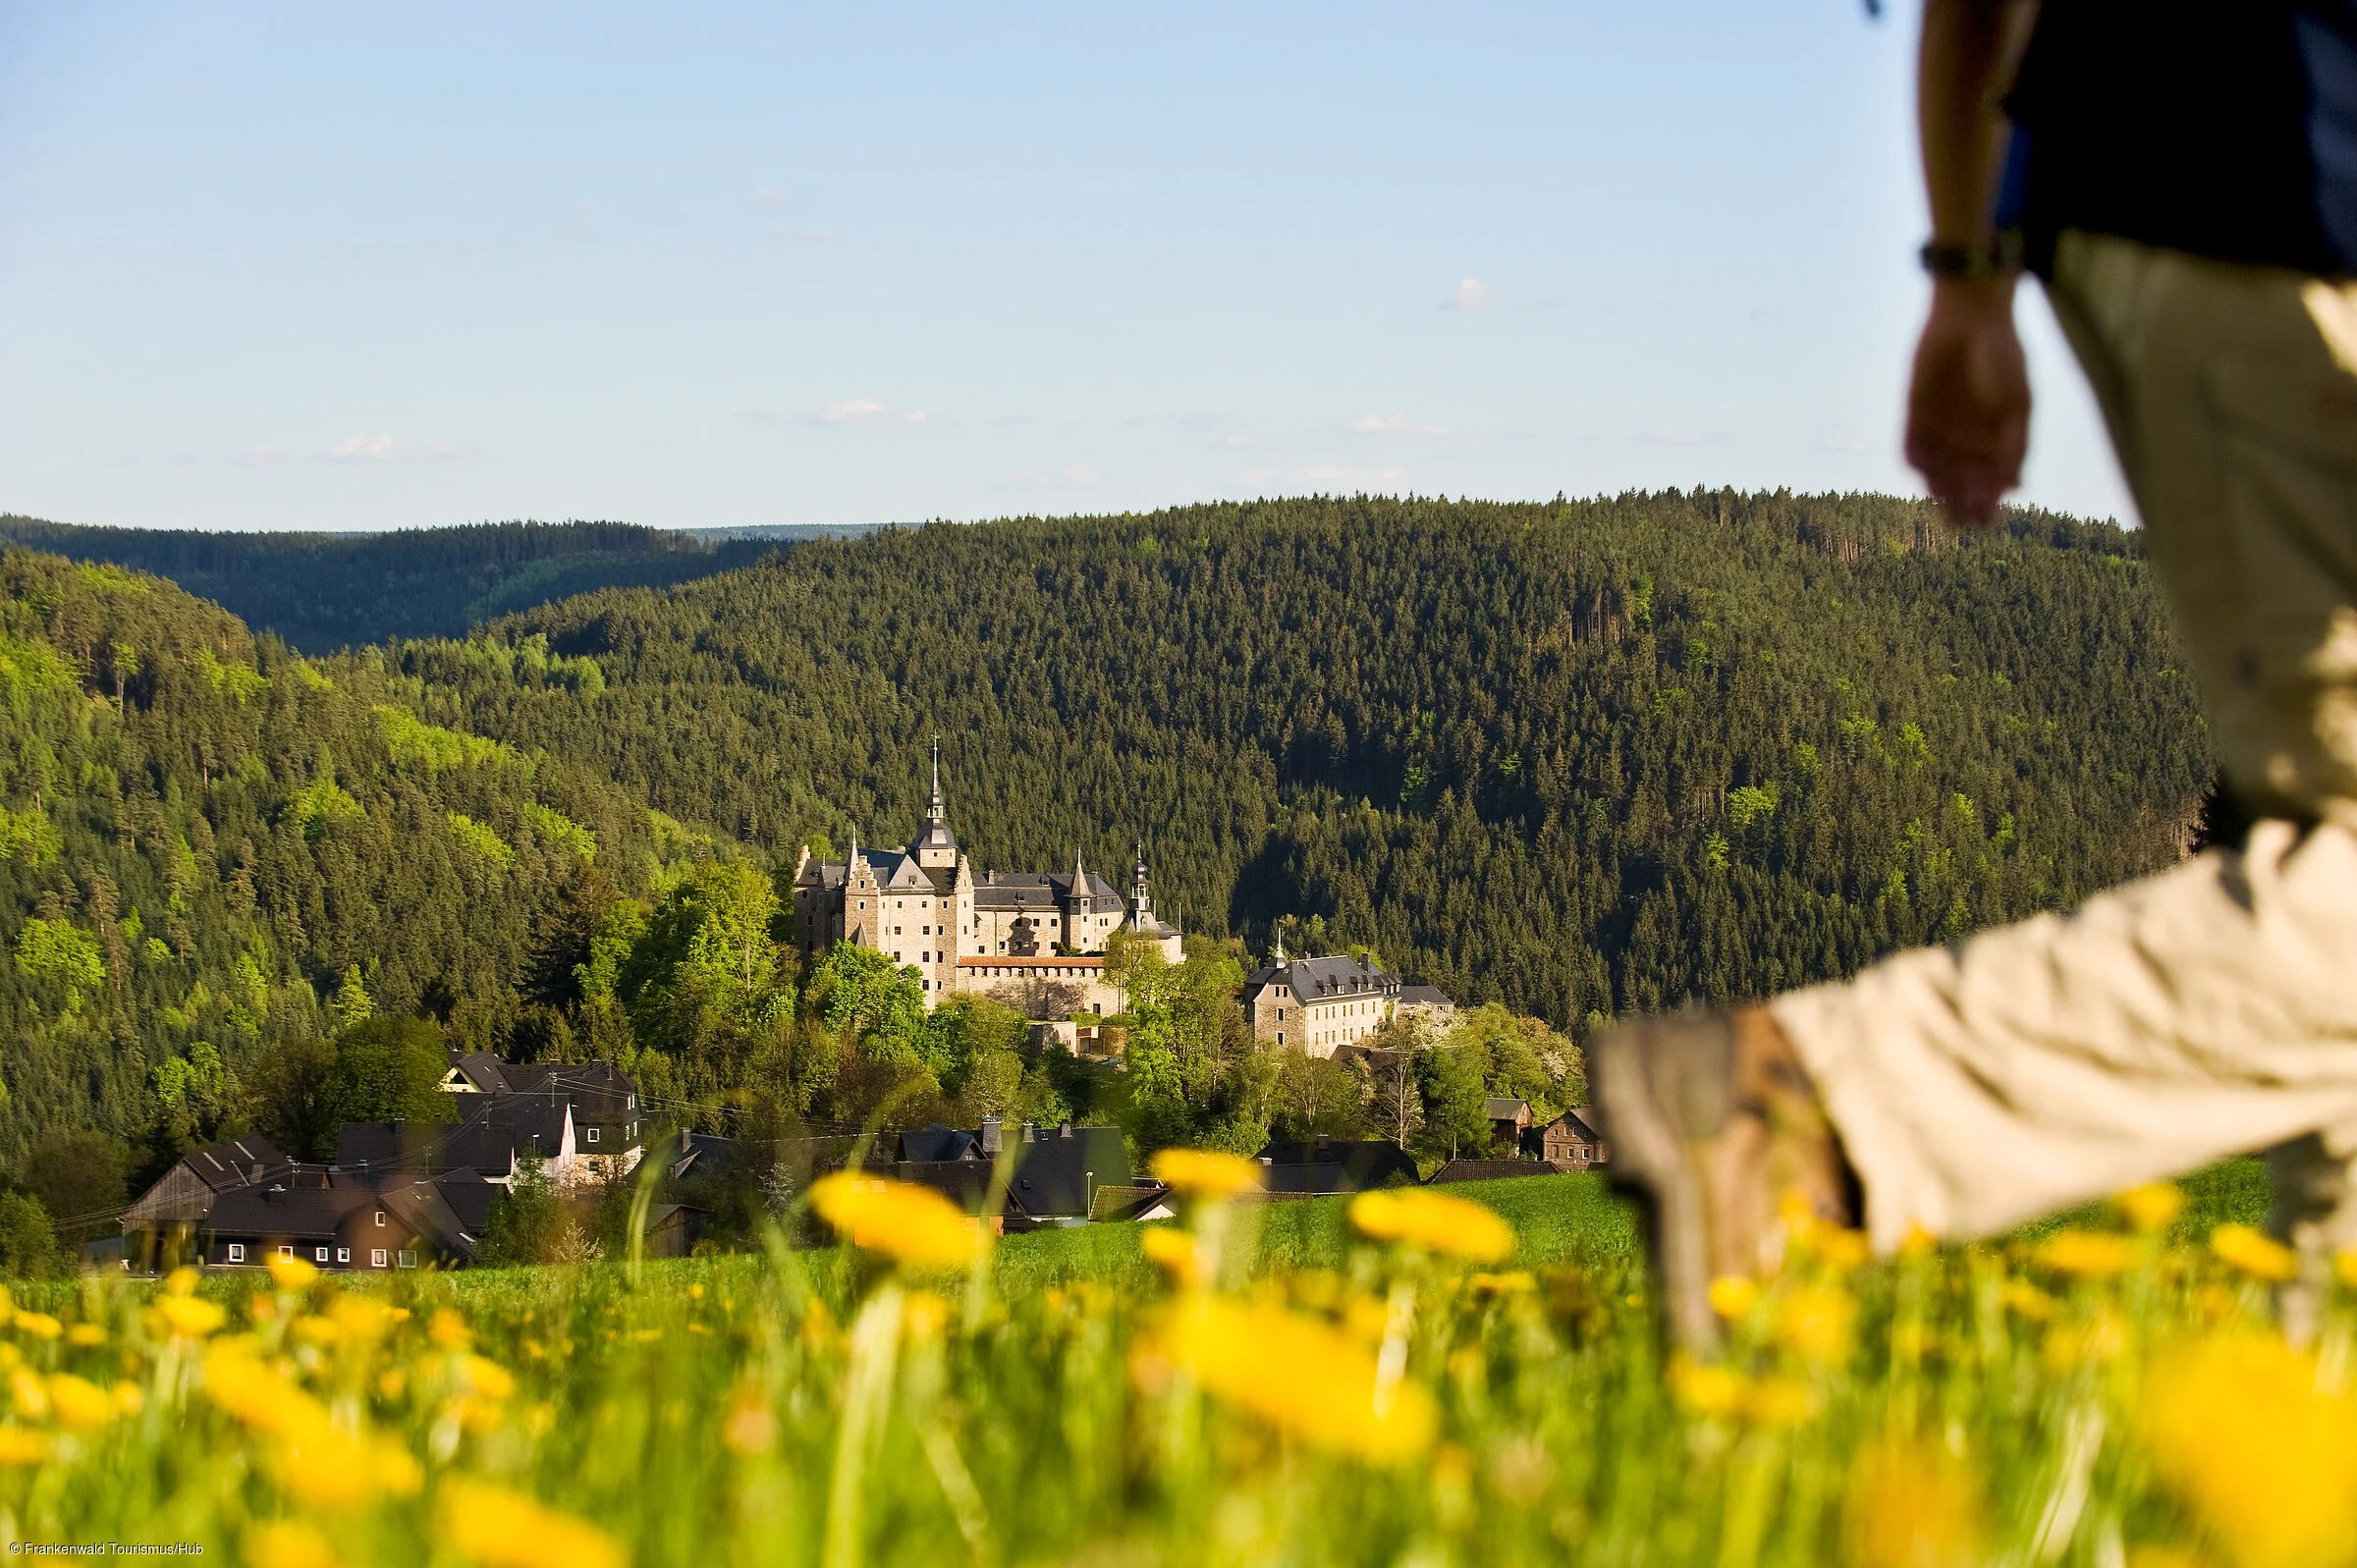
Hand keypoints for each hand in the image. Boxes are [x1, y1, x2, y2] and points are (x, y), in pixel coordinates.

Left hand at [1904, 276, 2029, 528]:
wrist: (1970, 318)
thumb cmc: (2002, 359)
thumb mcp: (2017, 405)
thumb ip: (2015, 446)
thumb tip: (2016, 489)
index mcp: (1996, 439)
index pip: (1989, 484)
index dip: (1987, 506)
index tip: (1986, 525)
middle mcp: (1966, 438)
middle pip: (1960, 484)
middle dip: (1959, 506)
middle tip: (1959, 525)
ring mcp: (1940, 427)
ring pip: (1935, 471)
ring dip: (1939, 489)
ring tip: (1943, 503)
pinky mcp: (1914, 413)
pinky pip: (1911, 447)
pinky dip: (1917, 462)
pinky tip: (1923, 474)